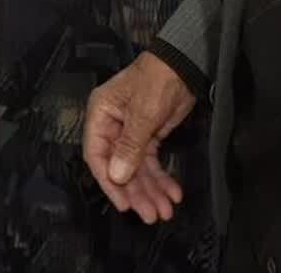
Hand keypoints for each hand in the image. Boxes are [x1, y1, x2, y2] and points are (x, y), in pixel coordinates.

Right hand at [82, 52, 197, 223]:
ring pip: (137, 169)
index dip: (109, 182)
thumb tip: (116, 176)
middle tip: (151, 214)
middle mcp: (112, 126)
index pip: (97, 155)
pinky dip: (161, 178)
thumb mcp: (143, 113)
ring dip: (150, 190)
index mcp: (101, 115)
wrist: (182, 66)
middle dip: (136, 192)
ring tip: (165, 210)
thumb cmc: (156, 81)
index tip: (124, 203)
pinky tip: (172, 192)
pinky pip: (151, 163)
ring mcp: (131, 133)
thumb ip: (129, 147)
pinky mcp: (149, 136)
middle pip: (119, 167)